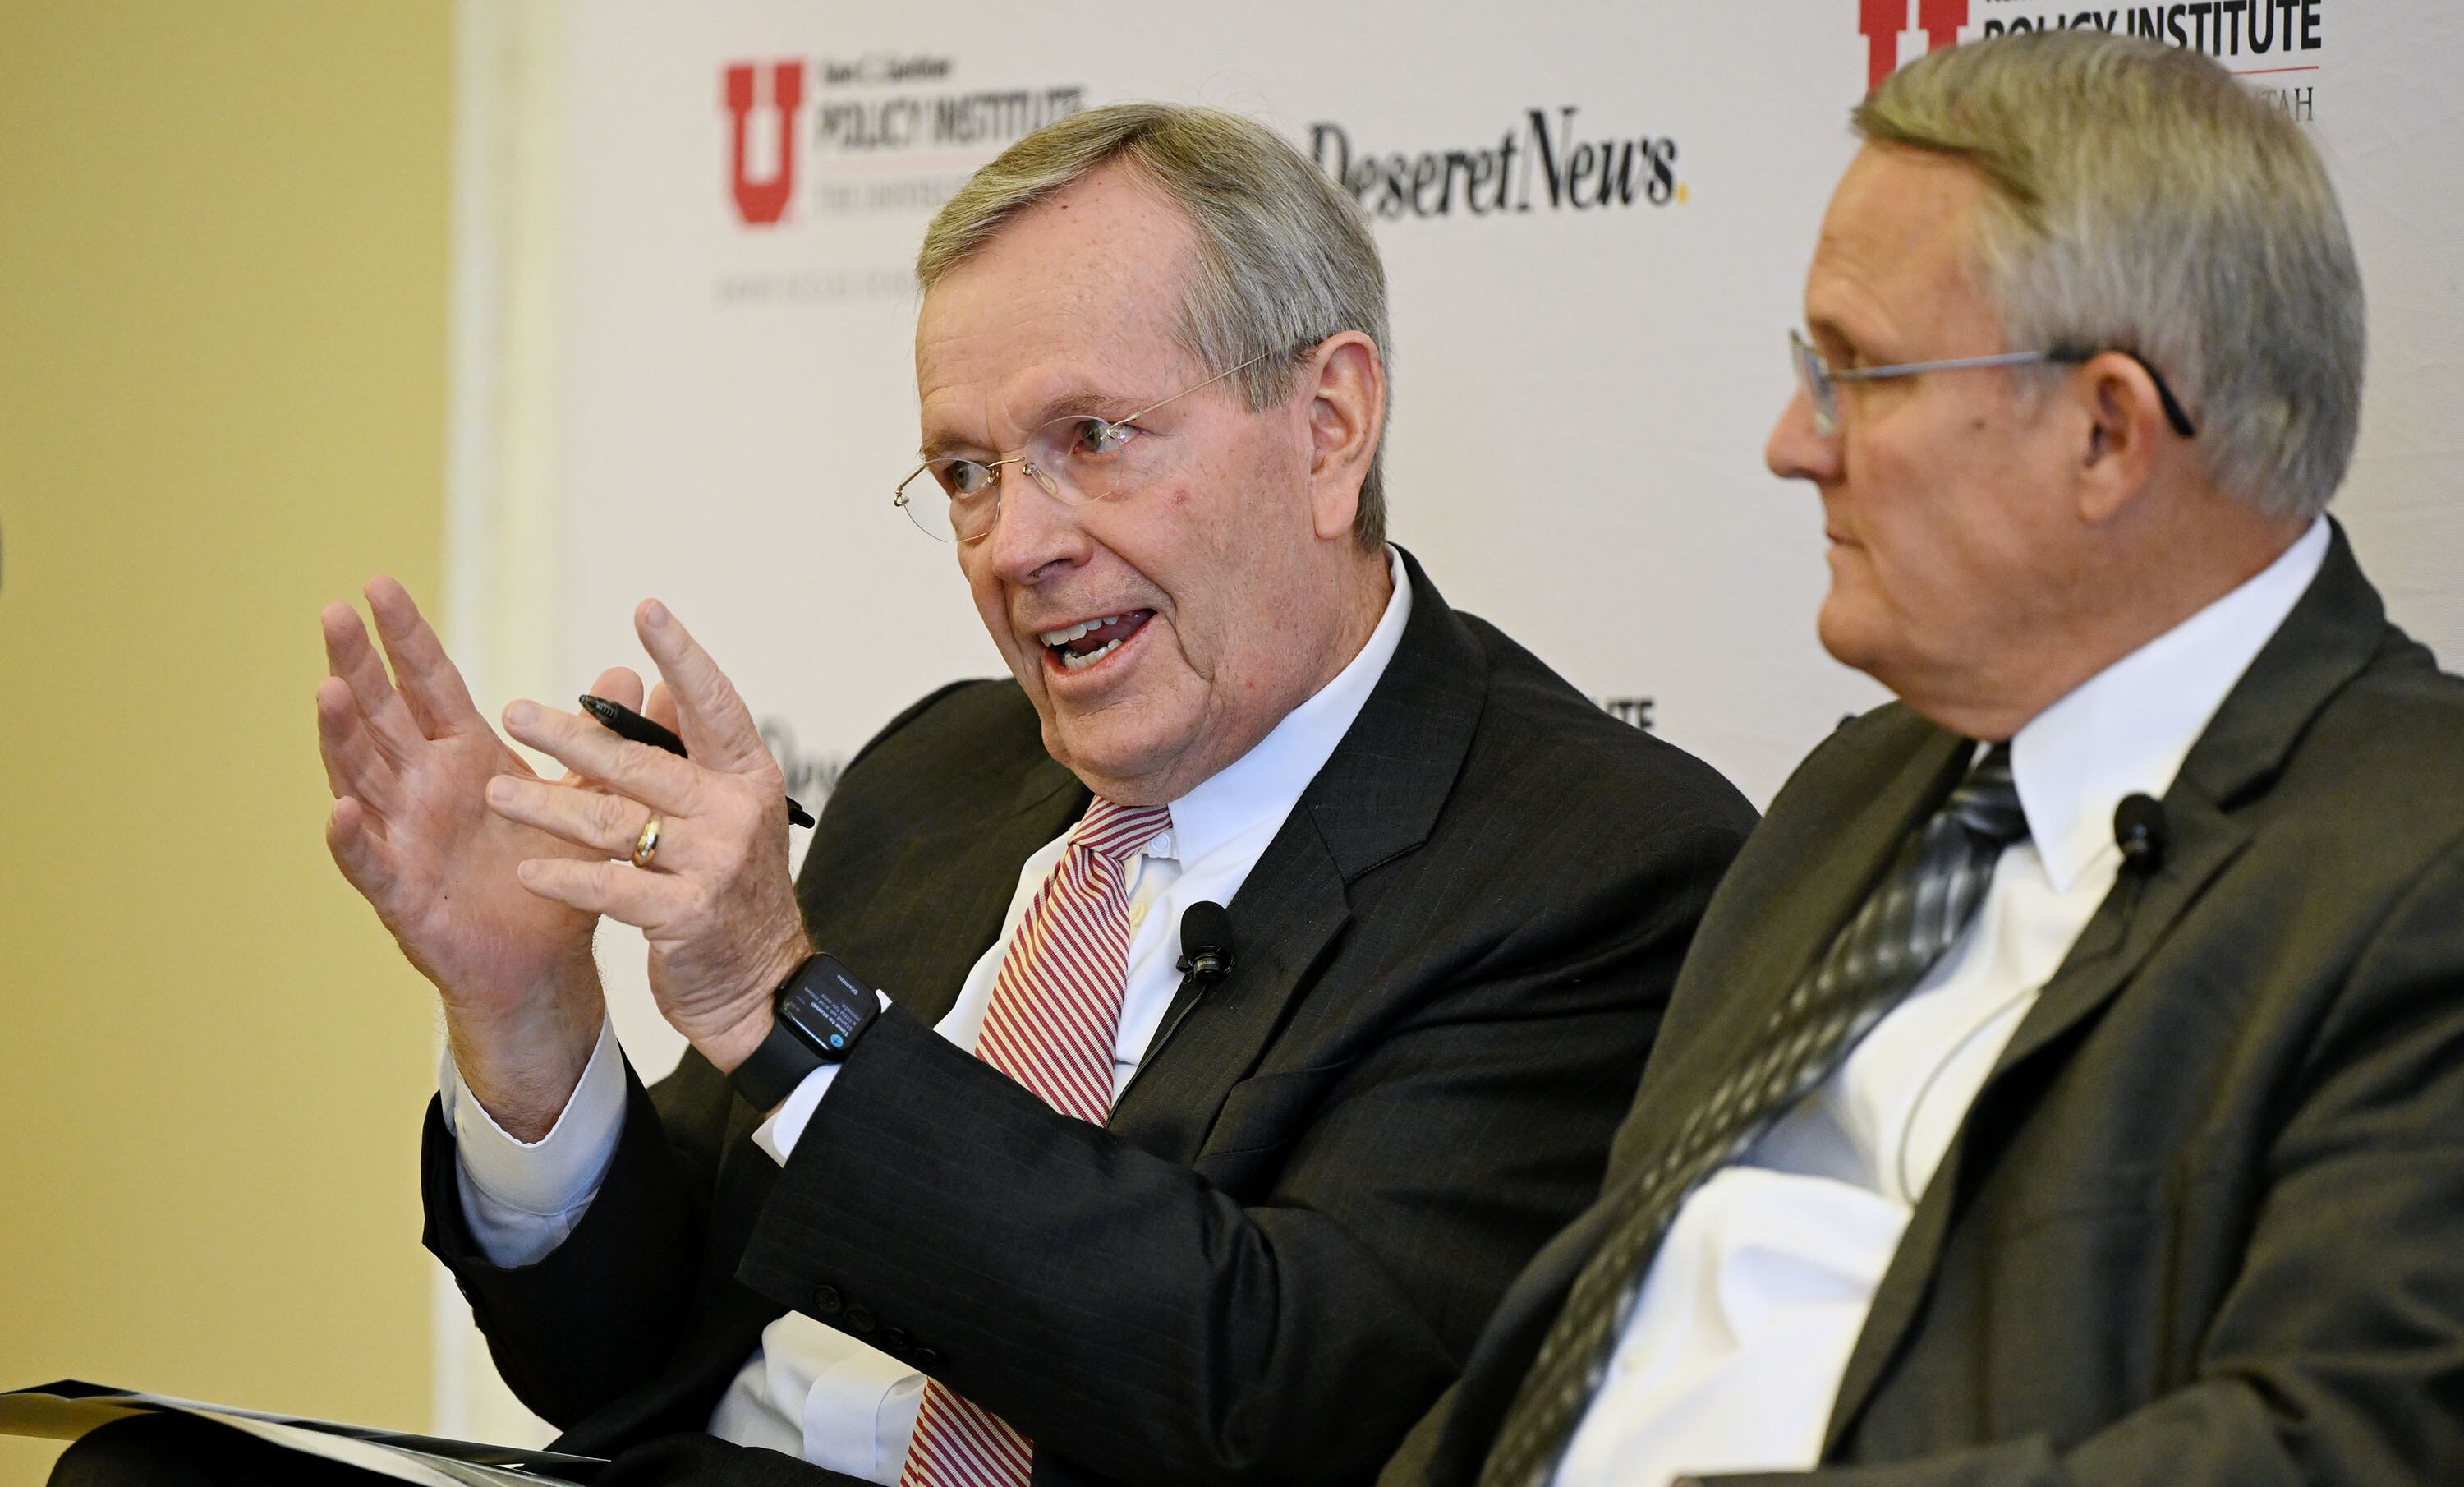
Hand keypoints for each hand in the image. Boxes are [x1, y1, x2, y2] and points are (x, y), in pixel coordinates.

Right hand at [316, 577, 625, 1133]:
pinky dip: (352, 837)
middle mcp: (423, 790)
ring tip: (327, 690)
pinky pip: (369, 863)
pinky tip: (342, 807)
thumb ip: (597, 738)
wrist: (545, 963)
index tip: (379, 584)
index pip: (428, 686)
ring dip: (342, 737)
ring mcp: (404, 838)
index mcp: (462, 758)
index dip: (404, 638)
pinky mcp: (402, 894)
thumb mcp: (584, 798)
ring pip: (363, 777)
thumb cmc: (549, 876)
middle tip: (335, 610)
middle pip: (380, 716)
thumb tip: (633, 674)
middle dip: (356, 665)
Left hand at [485, 599, 810, 1072]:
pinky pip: (610, 886)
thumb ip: (691, 753)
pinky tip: (527, 870)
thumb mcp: (727, 814)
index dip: (682, 654)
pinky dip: (565, 877)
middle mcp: (735, 812)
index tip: (646, 608)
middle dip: (573, 737)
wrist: (762, 984)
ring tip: (497, 794)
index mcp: (748, 776)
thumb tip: (655, 682)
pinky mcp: (685, 915)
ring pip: (615, 822)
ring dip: (548, 806)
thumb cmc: (732, 892)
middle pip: (642, 762)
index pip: (713, 703)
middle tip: (515, 713)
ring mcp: (713, 864)